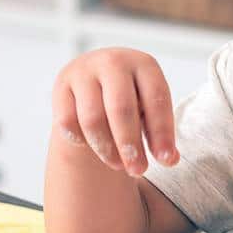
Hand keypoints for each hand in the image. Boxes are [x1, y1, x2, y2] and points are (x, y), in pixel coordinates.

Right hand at [52, 48, 178, 176]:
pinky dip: (82, 140)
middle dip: (131, 145)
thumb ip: (160, 133)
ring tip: (118, 165)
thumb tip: (170, 159)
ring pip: (92, 119)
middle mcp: (113, 62)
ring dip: (106, 149)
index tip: (166, 160)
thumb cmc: (132, 98)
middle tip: (138, 170)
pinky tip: (94, 148)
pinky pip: (68, 121)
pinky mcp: (62, 85)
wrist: (97, 81)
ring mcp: (84, 71)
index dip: (162, 132)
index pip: (156, 98)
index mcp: (143, 63)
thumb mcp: (150, 108)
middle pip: (121, 109)